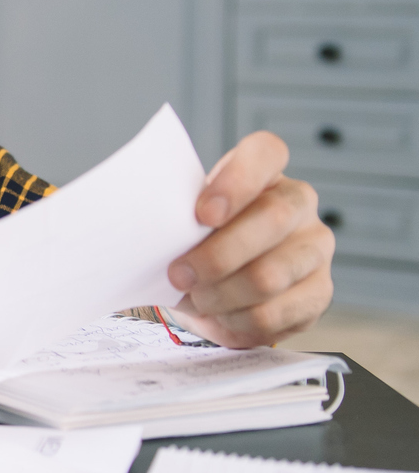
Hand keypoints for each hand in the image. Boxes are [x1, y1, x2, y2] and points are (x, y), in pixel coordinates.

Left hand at [165, 132, 333, 348]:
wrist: (215, 293)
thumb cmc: (196, 246)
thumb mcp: (181, 225)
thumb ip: (176, 219)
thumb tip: (153, 235)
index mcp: (264, 173)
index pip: (266, 152)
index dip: (237, 180)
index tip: (203, 214)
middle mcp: (298, 203)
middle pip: (272, 219)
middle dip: (216, 256)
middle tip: (179, 275)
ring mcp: (316, 247)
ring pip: (270, 275)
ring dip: (221, 294)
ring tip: (197, 298)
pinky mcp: (319, 292)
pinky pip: (274, 312)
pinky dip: (236, 320)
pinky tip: (222, 315)